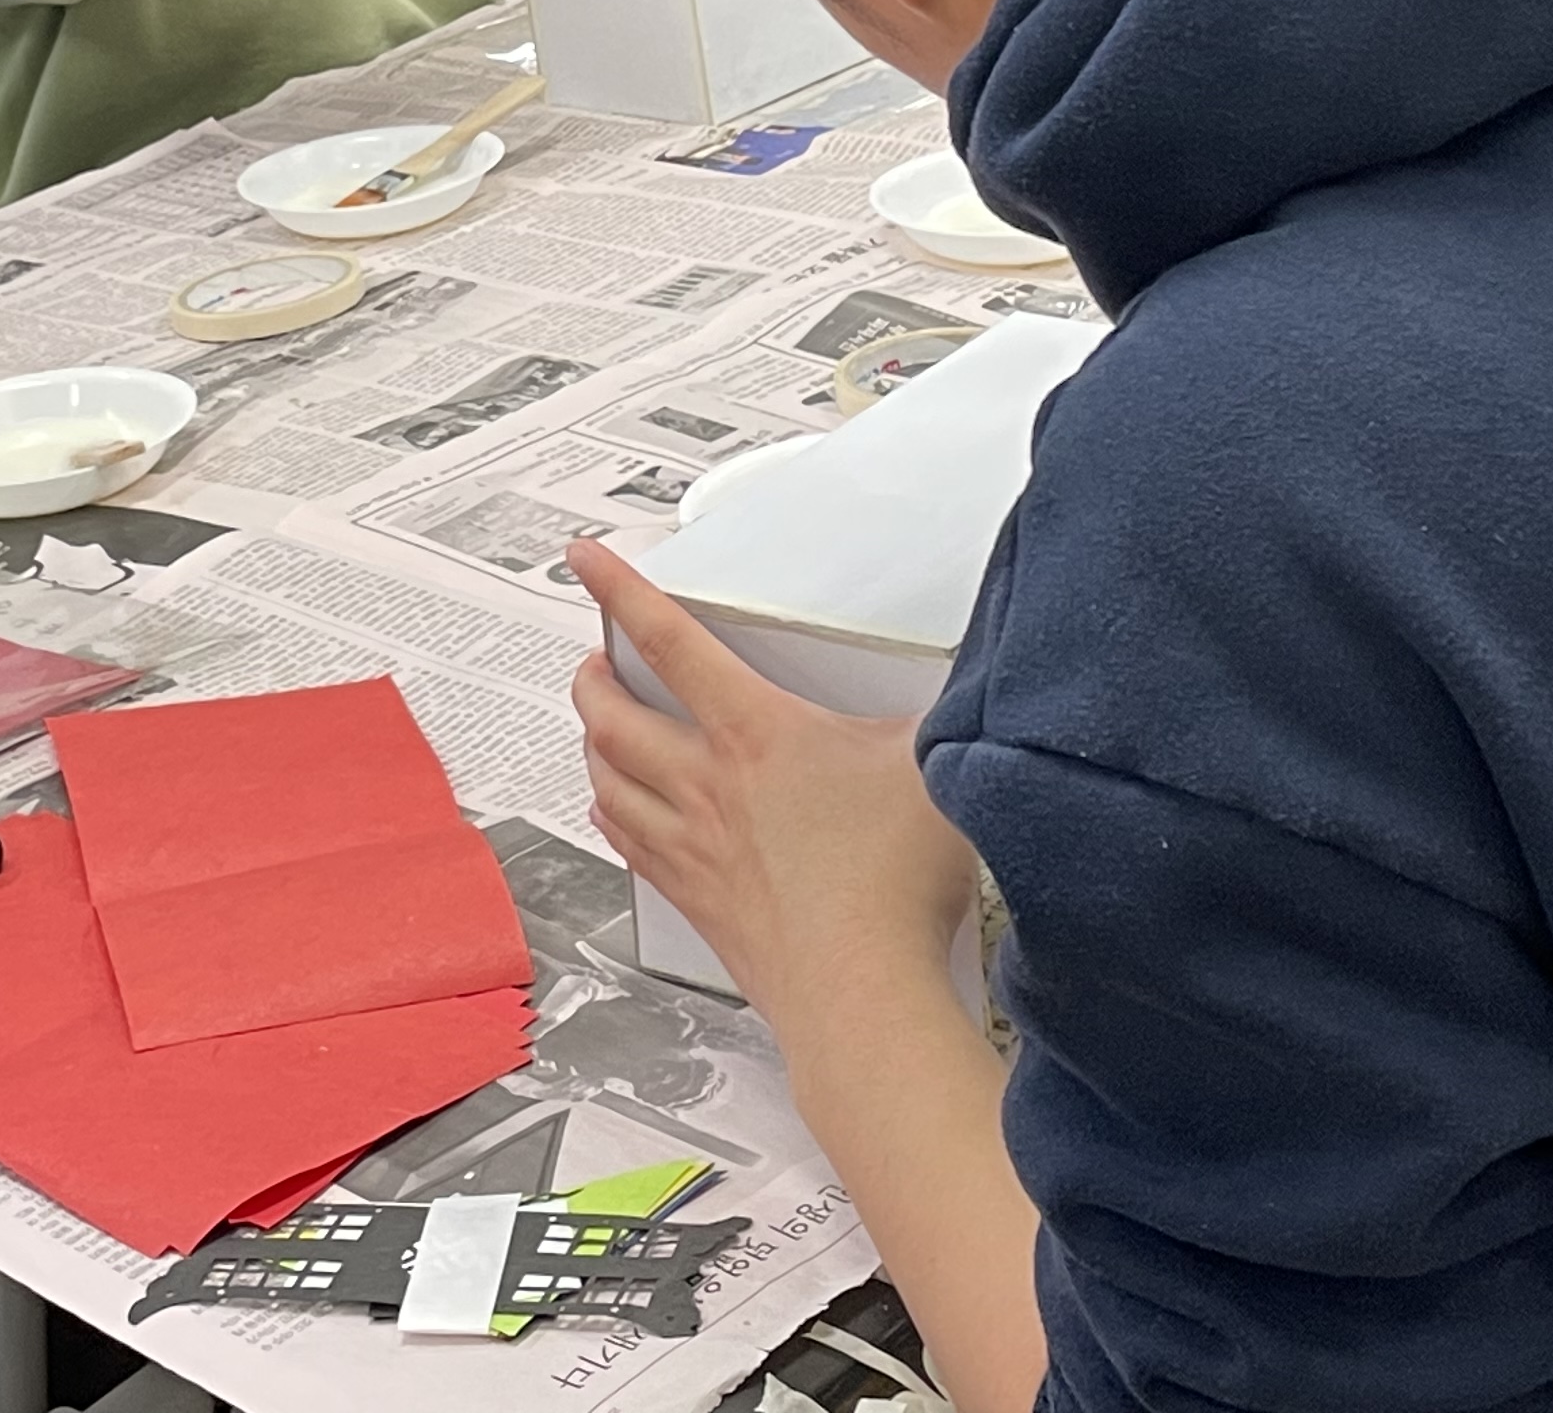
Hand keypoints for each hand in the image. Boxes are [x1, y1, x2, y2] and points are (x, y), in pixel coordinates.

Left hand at [568, 538, 974, 1014]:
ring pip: (607, 778)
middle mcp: (708, 785)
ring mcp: (694, 847)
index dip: (619, 588)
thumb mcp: (932, 762)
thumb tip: (966, 675)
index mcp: (757, 733)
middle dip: (592, 676)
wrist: (860, 994)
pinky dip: (609, 813)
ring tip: (593, 724)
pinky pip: (629, 844)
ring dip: (590, 742)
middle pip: (614, 715)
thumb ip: (935, 709)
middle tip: (591, 658)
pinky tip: (612, 810)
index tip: (586, 558)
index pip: (669, 640)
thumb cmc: (893, 884)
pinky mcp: (698, 902)